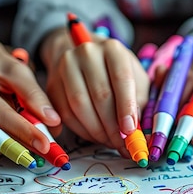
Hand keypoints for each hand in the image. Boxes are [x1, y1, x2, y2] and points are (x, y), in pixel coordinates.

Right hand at [0, 49, 59, 156]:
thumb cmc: (1, 68)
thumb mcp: (20, 72)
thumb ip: (34, 95)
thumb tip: (52, 120)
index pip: (1, 115)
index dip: (25, 132)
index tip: (45, 144)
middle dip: (23, 145)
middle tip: (47, 152)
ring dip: (19, 147)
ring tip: (40, 144)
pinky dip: (12, 145)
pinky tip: (26, 141)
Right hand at [42, 30, 148, 157]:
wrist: (85, 57)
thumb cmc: (116, 72)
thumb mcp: (136, 80)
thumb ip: (139, 103)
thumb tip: (136, 132)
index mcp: (113, 49)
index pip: (121, 78)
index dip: (126, 107)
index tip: (130, 130)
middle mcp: (87, 53)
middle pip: (99, 95)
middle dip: (112, 126)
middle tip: (122, 144)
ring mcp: (66, 67)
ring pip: (79, 106)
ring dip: (97, 131)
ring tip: (110, 142)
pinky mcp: (53, 84)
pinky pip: (65, 113)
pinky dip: (81, 130)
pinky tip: (95, 136)